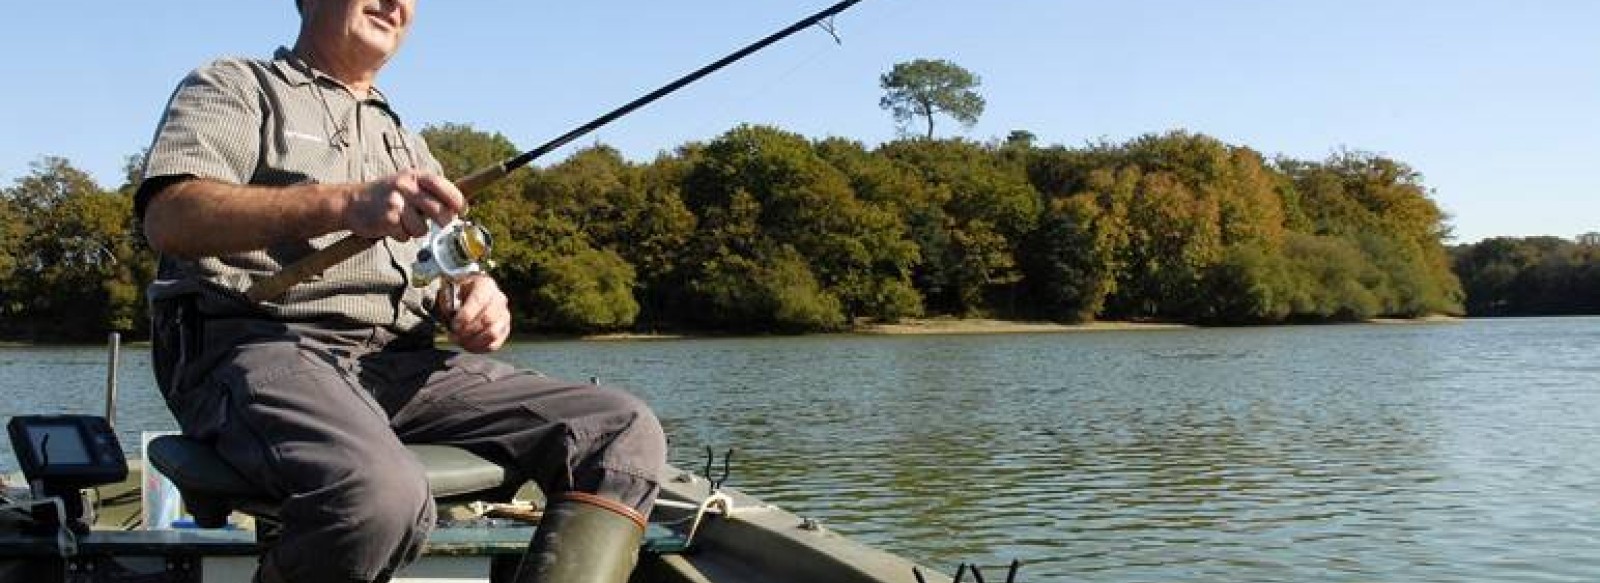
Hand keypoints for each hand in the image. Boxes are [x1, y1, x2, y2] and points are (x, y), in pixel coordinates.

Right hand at [344, 169, 465, 240]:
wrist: (351, 202)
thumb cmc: (386, 195)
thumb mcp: (407, 183)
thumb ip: (428, 192)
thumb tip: (457, 208)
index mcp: (414, 176)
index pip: (442, 186)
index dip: (457, 200)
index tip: (463, 211)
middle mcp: (405, 186)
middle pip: (438, 210)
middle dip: (444, 222)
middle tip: (442, 226)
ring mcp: (395, 203)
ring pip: (422, 228)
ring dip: (416, 231)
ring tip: (404, 222)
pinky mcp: (387, 219)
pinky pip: (405, 236)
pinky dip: (401, 236)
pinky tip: (392, 227)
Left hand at [440, 274, 510, 352]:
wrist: (470, 295)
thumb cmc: (458, 294)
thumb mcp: (450, 292)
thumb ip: (449, 303)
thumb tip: (454, 319)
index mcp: (485, 284)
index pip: (479, 301)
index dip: (465, 316)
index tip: (453, 326)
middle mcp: (499, 298)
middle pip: (487, 319)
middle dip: (468, 331)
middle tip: (454, 336)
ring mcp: (504, 315)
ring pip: (493, 333)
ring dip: (474, 341)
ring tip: (460, 342)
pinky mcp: (504, 329)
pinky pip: (494, 344)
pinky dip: (479, 348)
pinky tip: (468, 346)